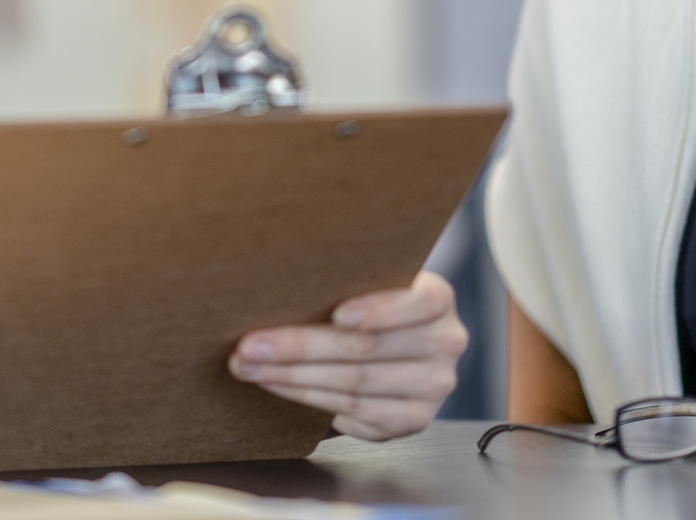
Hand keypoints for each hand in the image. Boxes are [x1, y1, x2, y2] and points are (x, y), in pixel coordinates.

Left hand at [229, 271, 466, 440]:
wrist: (397, 348)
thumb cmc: (370, 304)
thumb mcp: (371, 283)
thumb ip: (347, 279)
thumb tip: (275, 275)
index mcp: (437, 299)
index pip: (418, 302)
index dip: (379, 310)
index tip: (338, 314)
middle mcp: (445, 343)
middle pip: (367, 349)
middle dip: (300, 347)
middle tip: (251, 345)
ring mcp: (432, 387)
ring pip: (353, 384)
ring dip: (292, 377)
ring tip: (250, 366)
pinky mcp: (413, 420)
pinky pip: (353, 413)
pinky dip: (308, 399)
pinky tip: (278, 386)